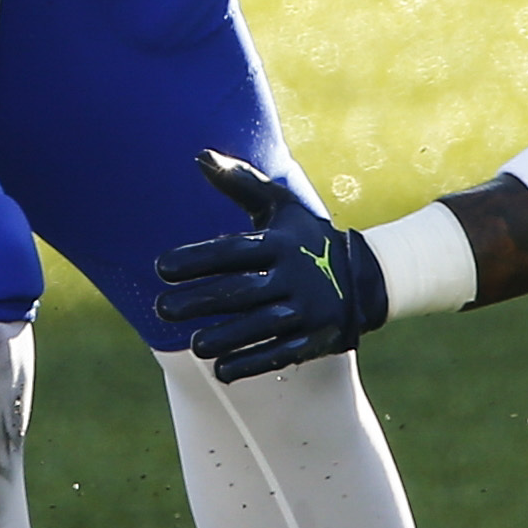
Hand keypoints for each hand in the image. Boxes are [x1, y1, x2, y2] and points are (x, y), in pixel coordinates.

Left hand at [152, 153, 384, 380]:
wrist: (367, 277)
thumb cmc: (308, 237)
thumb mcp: (281, 206)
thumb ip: (241, 183)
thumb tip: (199, 156)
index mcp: (281, 244)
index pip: (233, 252)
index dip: (197, 259)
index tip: (160, 267)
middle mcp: (295, 277)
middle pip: (242, 292)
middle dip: (201, 301)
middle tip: (162, 309)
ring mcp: (307, 310)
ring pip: (260, 326)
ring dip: (225, 338)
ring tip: (192, 344)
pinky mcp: (315, 338)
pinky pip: (280, 353)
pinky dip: (252, 362)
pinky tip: (221, 370)